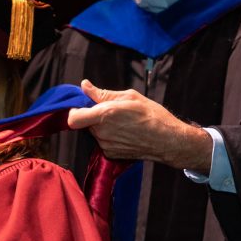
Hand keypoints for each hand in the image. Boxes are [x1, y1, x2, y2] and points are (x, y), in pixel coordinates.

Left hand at [67, 79, 212, 172]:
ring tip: (122, 122)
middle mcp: (102, 132)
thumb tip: (85, 86)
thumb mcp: (129, 96)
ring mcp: (105, 145)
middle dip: (92, 116)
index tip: (83, 106)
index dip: (74, 110)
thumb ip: (102, 93)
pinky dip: (109, 137)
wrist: (168, 140)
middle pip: (84, 123)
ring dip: (101, 127)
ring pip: (94, 133)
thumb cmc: (152, 115)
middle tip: (111, 111)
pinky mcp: (110, 154)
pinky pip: (102, 142)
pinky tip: (125, 133)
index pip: (73, 117)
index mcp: (104, 115)